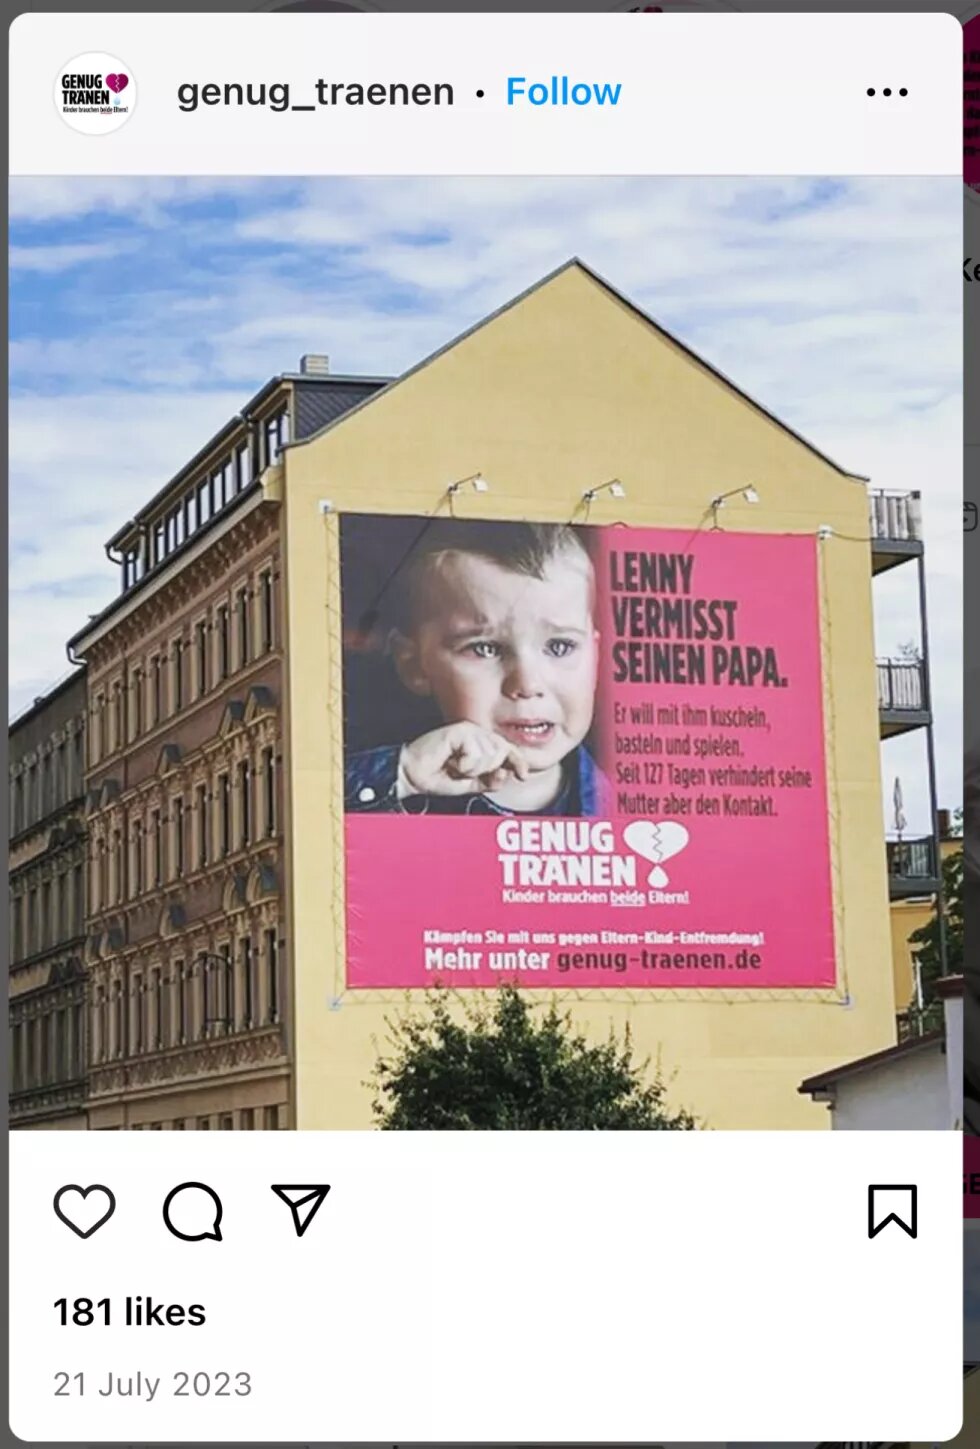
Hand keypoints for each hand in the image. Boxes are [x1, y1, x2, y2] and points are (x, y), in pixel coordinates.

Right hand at [397, 722, 528, 798]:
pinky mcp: (459, 730)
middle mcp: (477, 734)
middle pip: (502, 752)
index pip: (506, 749)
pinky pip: (475, 752)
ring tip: (455, 766)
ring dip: (472, 769)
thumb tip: (507, 773)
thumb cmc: (437, 778)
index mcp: (481, 744)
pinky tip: (450, 761)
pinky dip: (464, 764)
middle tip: (463, 772)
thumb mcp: (471, 784)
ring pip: (490, 754)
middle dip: (486, 770)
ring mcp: (469, 730)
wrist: (413, 776)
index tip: (523, 775)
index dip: (517, 761)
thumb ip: (490, 780)